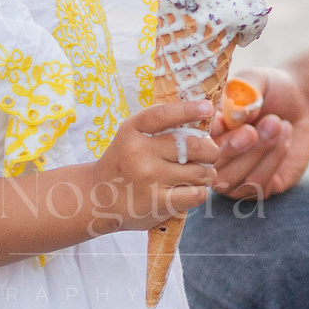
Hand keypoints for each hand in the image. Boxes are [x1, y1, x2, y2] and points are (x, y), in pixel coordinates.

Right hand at [90, 99, 218, 231]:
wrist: (98, 199)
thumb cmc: (125, 164)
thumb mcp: (131, 138)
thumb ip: (160, 130)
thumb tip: (204, 128)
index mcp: (132, 131)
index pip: (163, 115)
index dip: (188, 110)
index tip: (208, 107)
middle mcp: (139, 152)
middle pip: (193, 146)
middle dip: (210, 150)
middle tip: (208, 154)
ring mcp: (149, 178)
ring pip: (200, 172)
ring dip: (207, 173)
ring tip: (199, 174)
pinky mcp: (158, 202)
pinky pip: (197, 194)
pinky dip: (201, 192)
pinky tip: (191, 190)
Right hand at [207, 66, 308, 199]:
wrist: (306, 104)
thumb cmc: (272, 90)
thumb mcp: (254, 81)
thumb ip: (240, 95)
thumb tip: (231, 115)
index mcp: (202, 130)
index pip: (190, 141)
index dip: (205, 135)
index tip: (223, 121)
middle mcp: (212, 158)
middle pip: (208, 167)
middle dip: (231, 148)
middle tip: (251, 130)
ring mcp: (233, 177)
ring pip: (232, 179)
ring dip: (256, 152)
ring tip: (276, 124)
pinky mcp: (259, 190)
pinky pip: (257, 186)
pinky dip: (273, 159)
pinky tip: (285, 135)